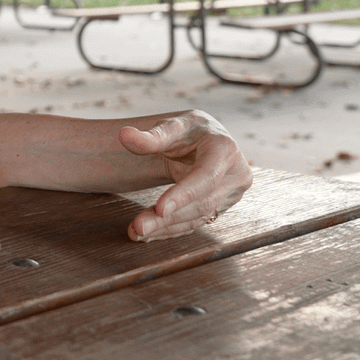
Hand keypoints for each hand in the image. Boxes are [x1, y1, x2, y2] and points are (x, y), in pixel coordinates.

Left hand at [118, 111, 252, 241]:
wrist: (205, 138)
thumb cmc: (189, 130)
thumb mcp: (172, 126)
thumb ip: (151, 135)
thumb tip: (124, 135)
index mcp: (225, 149)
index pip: (206, 177)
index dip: (184, 194)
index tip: (160, 209)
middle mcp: (235, 174)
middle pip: (201, 203)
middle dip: (169, 218)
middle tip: (139, 227)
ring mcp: (231, 194)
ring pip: (198, 217)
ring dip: (166, 227)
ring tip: (137, 231)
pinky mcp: (220, 207)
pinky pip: (195, 222)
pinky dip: (171, 229)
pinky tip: (149, 234)